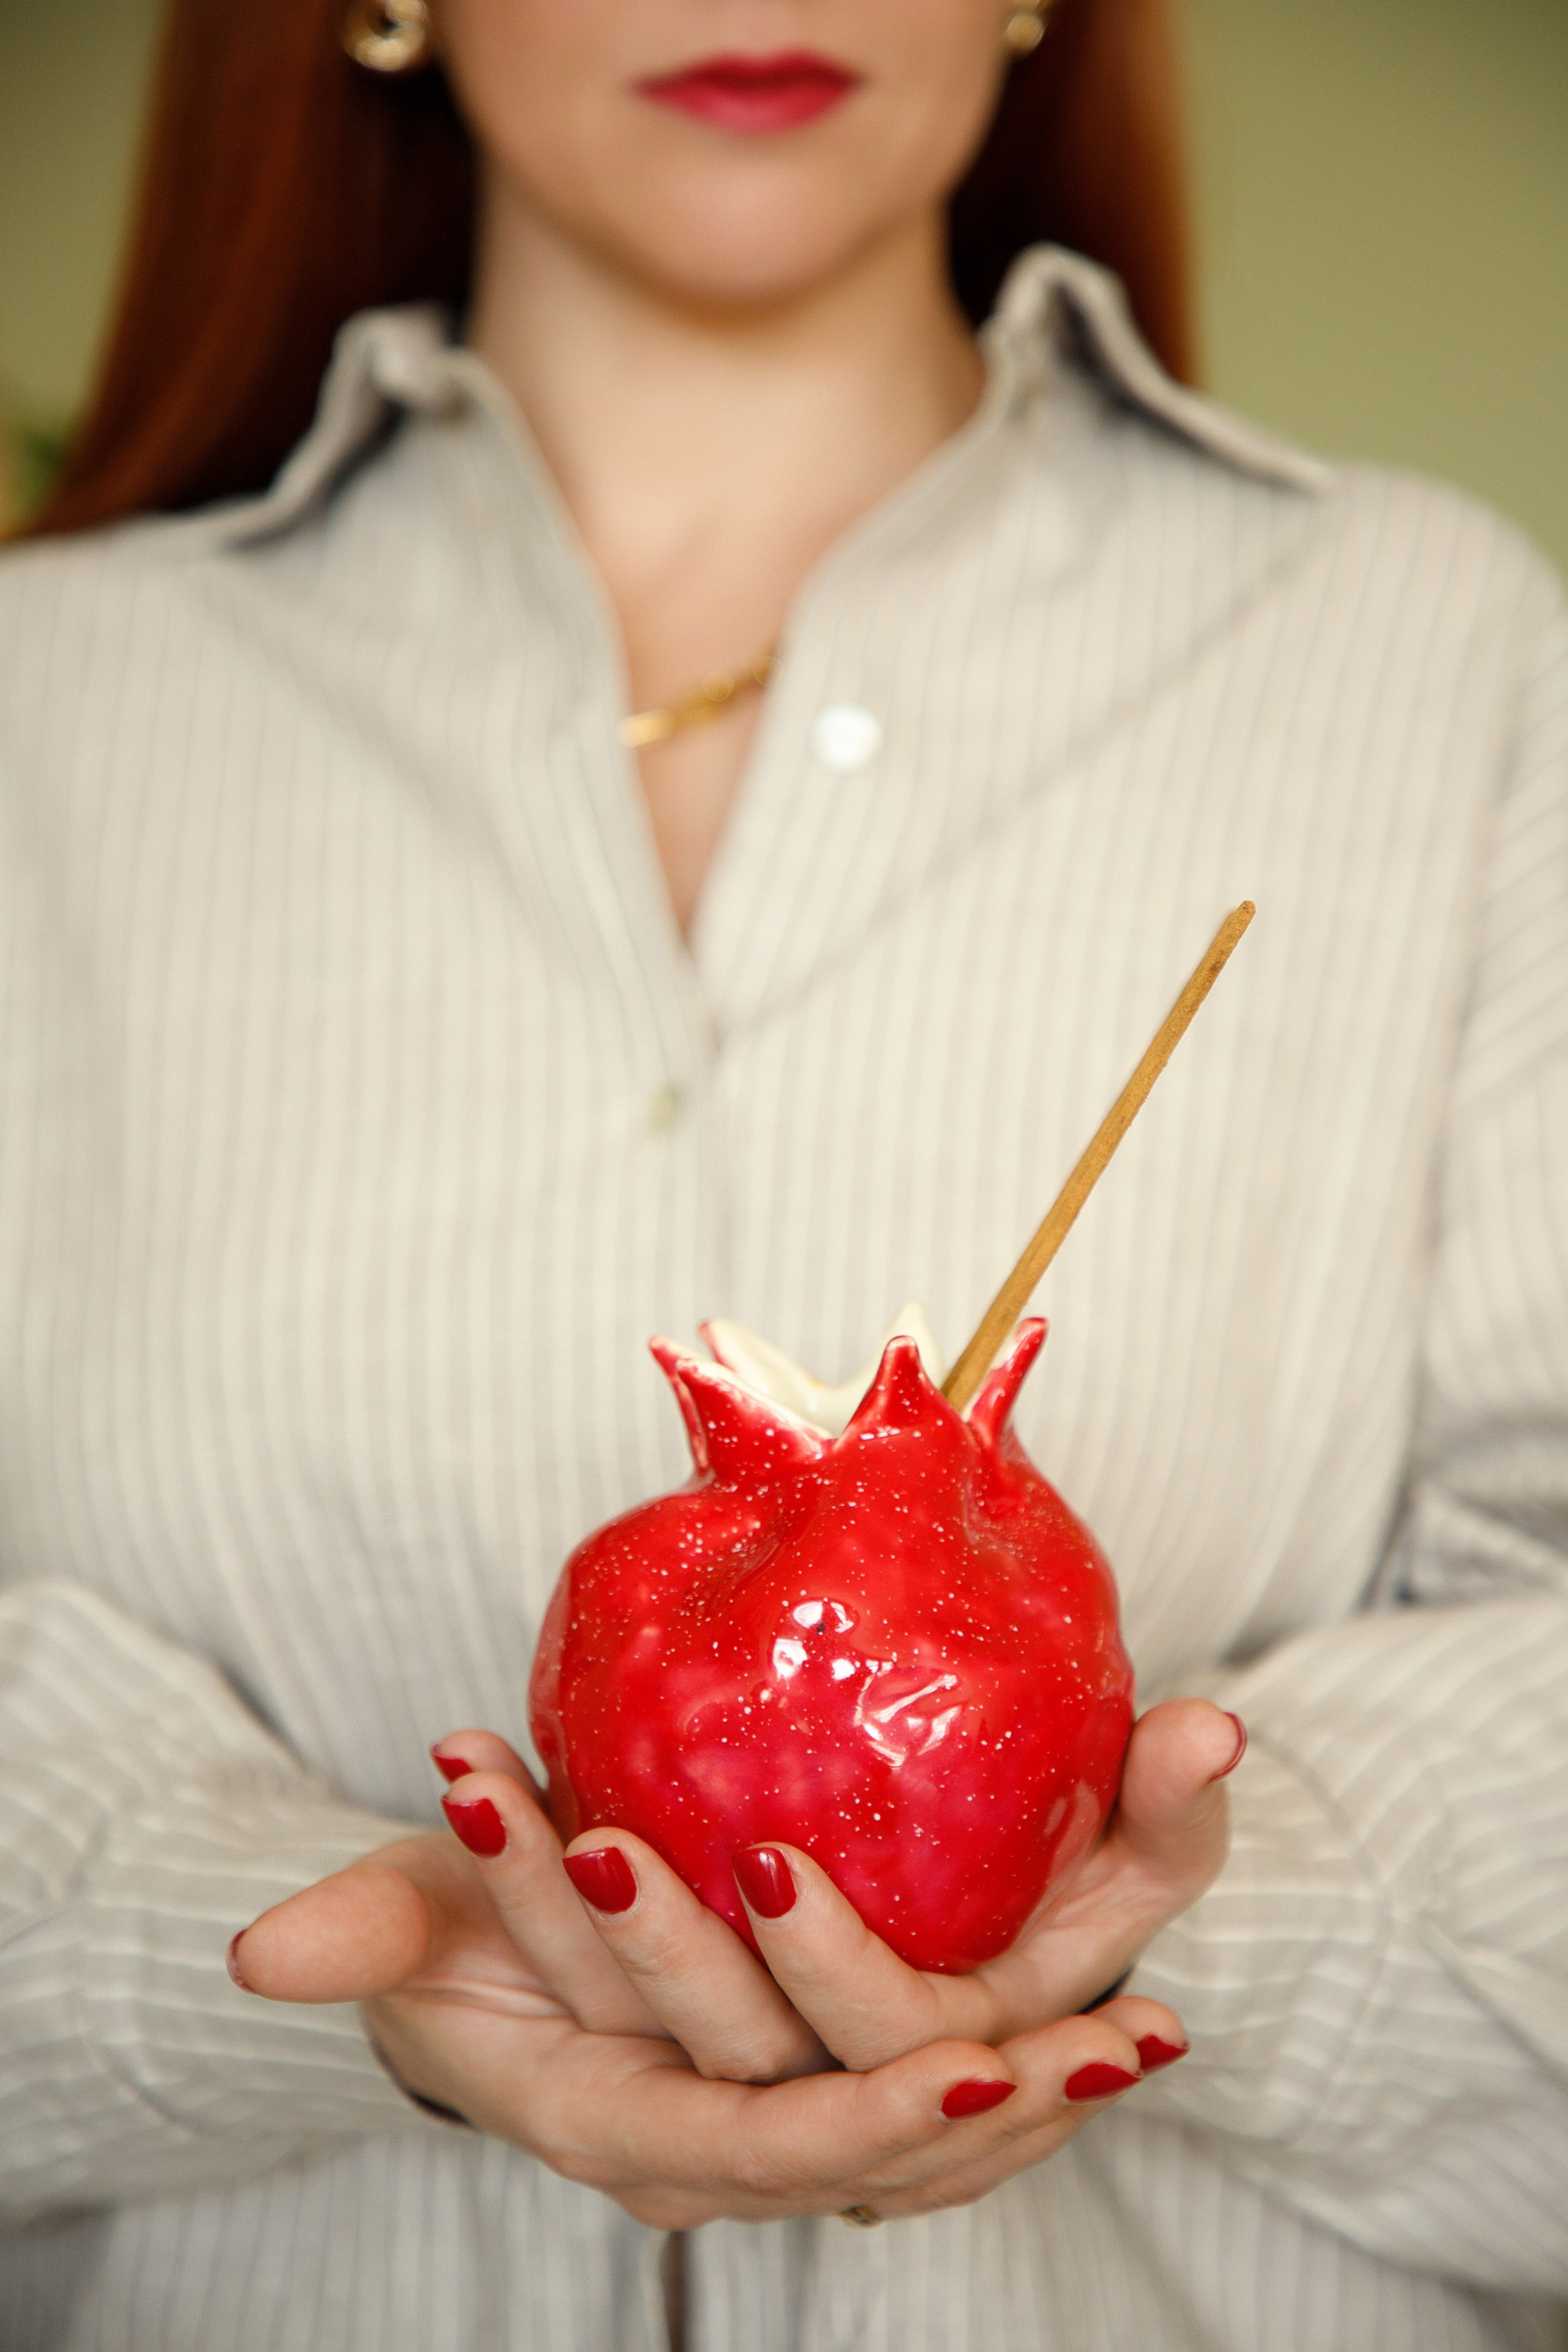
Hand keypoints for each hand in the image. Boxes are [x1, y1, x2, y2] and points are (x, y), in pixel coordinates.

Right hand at [230, 1737, 1191, 2225]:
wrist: (504, 1967)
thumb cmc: (465, 1934)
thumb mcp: (415, 1919)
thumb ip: (364, 1935)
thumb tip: (260, 1954)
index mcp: (637, 2127)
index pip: (771, 2145)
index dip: (870, 2114)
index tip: (975, 2060)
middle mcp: (732, 2144)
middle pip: (887, 2156)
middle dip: (1003, 2107)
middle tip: (1116, 2045)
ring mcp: (797, 2112)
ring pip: (945, 2137)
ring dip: (1058, 2087)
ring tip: (1160, 2036)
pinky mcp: (844, 2071)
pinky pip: (959, 2090)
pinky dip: (1051, 2060)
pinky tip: (1144, 2016)